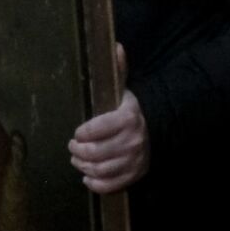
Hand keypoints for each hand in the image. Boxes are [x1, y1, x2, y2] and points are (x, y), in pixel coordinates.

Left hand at [70, 48, 147, 193]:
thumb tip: (115, 45)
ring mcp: (134, 161)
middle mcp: (132, 142)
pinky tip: (87, 176)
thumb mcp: (123, 91)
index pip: (96, 129)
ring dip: (83, 166)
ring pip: (100, 170)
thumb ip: (117, 70)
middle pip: (94, 153)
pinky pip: (110, 185)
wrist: (157, 131)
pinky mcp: (134, 175)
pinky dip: (95, 184)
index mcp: (127, 119)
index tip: (77, 133)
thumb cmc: (130, 110)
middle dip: (77, 151)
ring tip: (77, 159)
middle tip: (72, 147)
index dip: (81, 133)